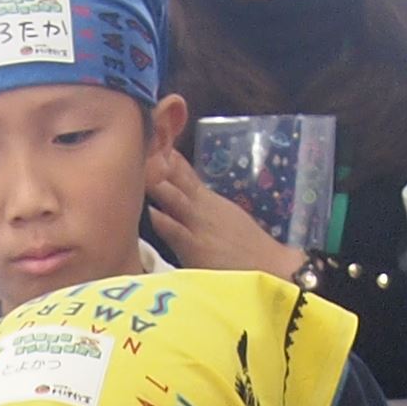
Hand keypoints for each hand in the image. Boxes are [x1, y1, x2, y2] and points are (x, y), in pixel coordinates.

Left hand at [144, 149, 308, 282]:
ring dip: (157, 183)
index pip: (183, 171)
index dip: (165, 156)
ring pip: (173, 198)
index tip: (148, 138)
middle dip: (156, 161)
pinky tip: (150, 211)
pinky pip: (176, 231)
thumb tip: (182, 198)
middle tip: (137, 143)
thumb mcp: (225, 217)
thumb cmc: (247, 247)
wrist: (269, 267)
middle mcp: (201, 206)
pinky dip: (163, 221)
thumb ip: (203, 207)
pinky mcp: (196, 247)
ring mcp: (198, 225)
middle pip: (176, 177)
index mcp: (208, 198)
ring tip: (138, 168)